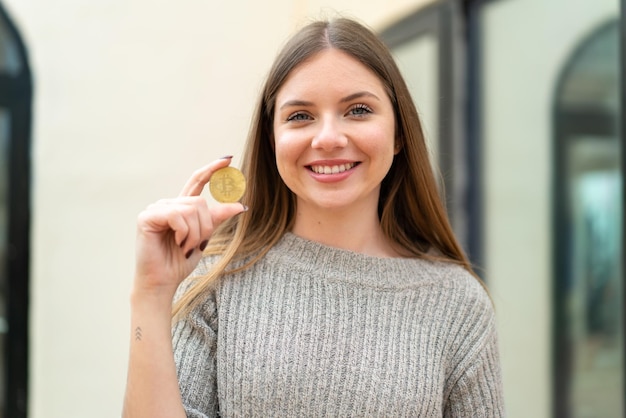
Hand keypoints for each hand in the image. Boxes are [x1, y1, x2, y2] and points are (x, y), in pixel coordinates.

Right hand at [133, 157, 245, 298]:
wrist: (163, 282)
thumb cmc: (179, 262)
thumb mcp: (204, 238)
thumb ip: (216, 219)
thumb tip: (239, 204)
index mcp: (181, 208)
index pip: (197, 181)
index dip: (212, 169)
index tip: (228, 158)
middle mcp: (168, 204)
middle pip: (199, 202)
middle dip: (205, 226)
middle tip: (196, 245)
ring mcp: (156, 209)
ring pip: (191, 209)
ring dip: (195, 233)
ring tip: (185, 247)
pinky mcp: (147, 217)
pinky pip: (177, 215)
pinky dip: (183, 232)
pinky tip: (176, 243)